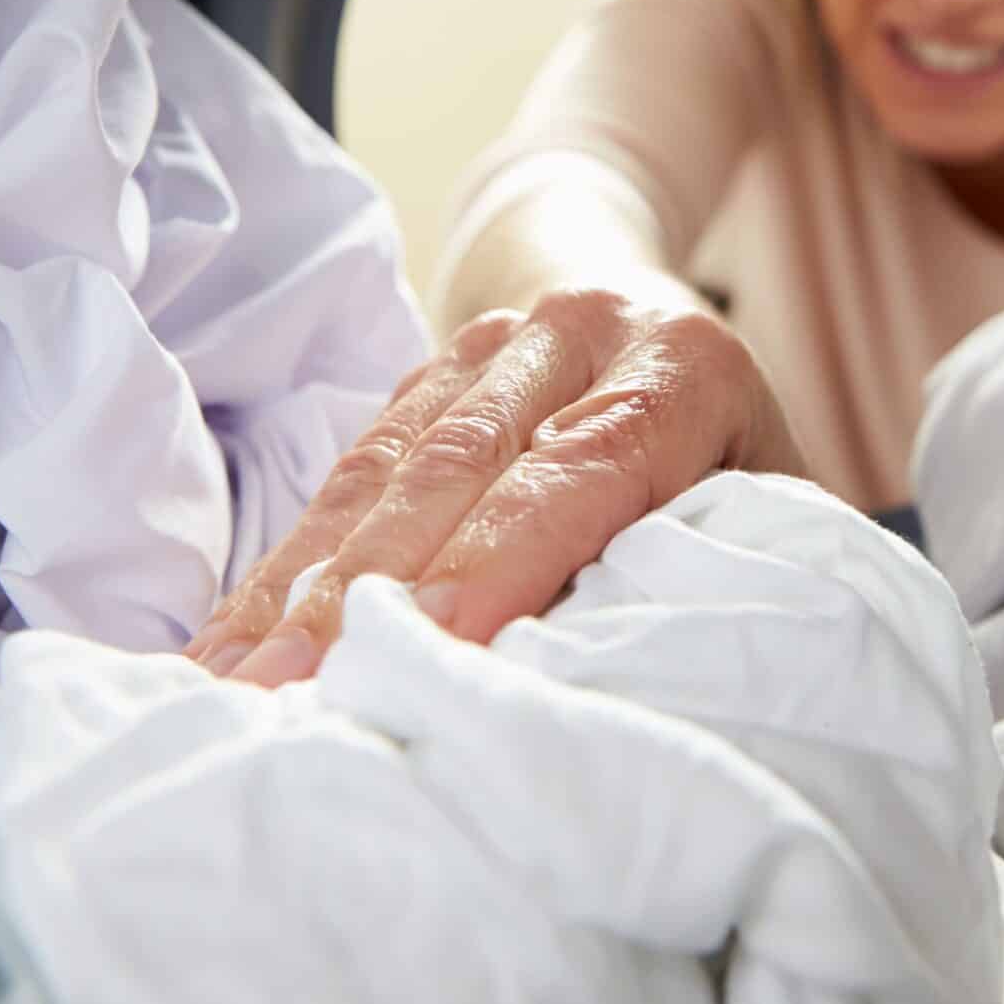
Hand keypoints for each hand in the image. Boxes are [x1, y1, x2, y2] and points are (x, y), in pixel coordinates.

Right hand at [185, 286, 805, 685]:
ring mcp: (487, 345)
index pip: (587, 466)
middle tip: (304, 690)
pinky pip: (344, 475)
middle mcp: (578, 333)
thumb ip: (719, 570)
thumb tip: (633, 686)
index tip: (438, 643)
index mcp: (684, 365)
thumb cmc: (737, 463)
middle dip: (375, 588)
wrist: (660, 313)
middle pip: (465, 464)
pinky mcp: (419, 376)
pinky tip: (231, 645)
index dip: (505, 556)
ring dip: (305, 588)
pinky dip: (286, 569)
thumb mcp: (772, 504)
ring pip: (386, 467)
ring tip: (243, 686)